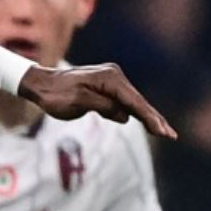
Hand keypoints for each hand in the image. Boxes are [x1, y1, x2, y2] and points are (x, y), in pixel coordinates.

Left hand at [17, 64, 175, 138]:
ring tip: (164, 132)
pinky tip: (146, 122)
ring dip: (148, 116)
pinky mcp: (106, 85)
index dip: (150, 118)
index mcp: (109, 78)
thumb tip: (125, 115)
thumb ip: (103, 107)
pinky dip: (135, 112)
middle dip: (154, 119)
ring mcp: (111, 79)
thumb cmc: (55, 95)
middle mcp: (114, 75)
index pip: (134, 102)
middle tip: (171, 135)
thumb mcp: (78, 103)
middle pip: (138, 101)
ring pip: (133, 101)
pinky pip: (124, 101)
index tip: (163, 132)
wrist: (39, 83)